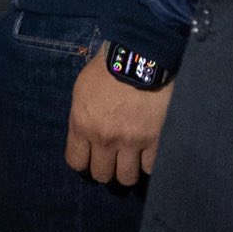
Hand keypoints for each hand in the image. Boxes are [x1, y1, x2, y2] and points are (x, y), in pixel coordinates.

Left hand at [64, 47, 172, 185]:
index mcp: (82, 124)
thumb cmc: (108, 68)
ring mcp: (131, 142)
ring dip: (129, 169)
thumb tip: (85, 136)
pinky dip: (150, 163)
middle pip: (102, 175)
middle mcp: (104, 138)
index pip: (76, 162)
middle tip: (114, 158)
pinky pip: (151, 168)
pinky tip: (150, 152)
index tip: (92, 156)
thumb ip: (82, 116)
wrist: (140, 54)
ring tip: (134, 158)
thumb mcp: (82, 90)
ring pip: (127, 177)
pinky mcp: (155, 140)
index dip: (85, 162)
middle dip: (107, 168)